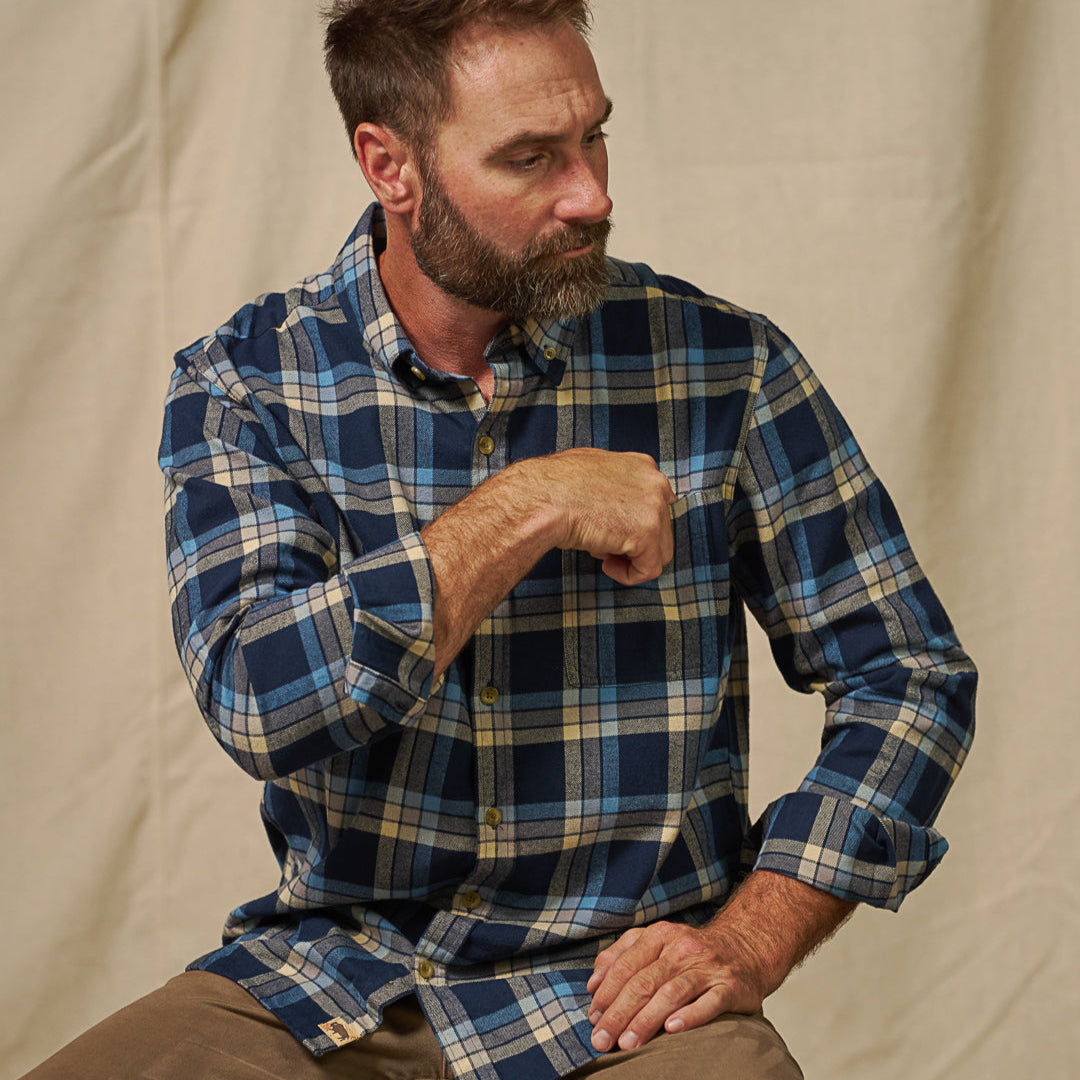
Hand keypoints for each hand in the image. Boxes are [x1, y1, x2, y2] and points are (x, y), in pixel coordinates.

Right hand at [525, 449, 676, 584]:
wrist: (544, 498)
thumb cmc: (555, 487)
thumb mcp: (591, 472)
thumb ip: (613, 486)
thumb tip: (615, 510)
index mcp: (643, 466)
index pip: (656, 505)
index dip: (633, 524)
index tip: (612, 531)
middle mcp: (656, 484)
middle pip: (662, 529)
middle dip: (634, 543)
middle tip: (604, 545)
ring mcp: (655, 509)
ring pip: (659, 551)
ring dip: (632, 559)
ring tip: (603, 554)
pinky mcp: (648, 534)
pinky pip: (649, 570)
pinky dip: (628, 575)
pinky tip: (606, 565)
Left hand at [585, 921, 767, 1053]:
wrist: (746, 949)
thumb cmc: (692, 953)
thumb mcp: (656, 943)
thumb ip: (621, 956)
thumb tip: (593, 983)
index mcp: (660, 935)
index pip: (627, 965)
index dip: (607, 992)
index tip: (593, 1018)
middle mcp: (683, 948)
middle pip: (645, 981)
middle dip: (619, 1013)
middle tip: (602, 1039)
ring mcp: (707, 967)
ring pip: (672, 993)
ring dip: (646, 1019)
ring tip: (628, 1043)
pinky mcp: (730, 987)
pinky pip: (709, 1003)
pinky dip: (690, 1016)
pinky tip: (672, 1030)